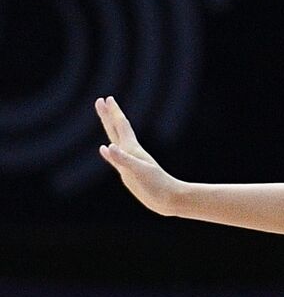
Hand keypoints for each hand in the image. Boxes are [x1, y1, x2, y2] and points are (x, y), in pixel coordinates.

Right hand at [95, 96, 180, 216]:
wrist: (168, 198)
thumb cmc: (156, 185)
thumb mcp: (138, 171)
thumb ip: (123, 159)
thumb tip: (107, 147)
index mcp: (132, 149)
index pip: (120, 126)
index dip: (113, 112)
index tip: (106, 98)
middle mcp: (131, 152)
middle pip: (116, 128)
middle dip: (108, 114)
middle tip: (100, 100)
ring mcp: (130, 161)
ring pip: (116, 140)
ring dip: (110, 128)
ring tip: (105, 118)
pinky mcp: (129, 172)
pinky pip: (115, 158)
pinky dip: (109, 152)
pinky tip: (105, 149)